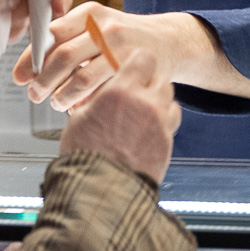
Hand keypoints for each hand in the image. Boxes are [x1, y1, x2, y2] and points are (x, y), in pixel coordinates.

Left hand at [13, 4, 193, 109]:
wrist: (167, 41)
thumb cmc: (122, 37)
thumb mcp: (94, 26)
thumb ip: (64, 40)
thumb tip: (26, 68)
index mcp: (89, 13)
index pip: (51, 34)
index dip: (31, 58)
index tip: (20, 76)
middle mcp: (106, 27)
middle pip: (63, 56)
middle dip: (43, 81)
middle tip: (34, 94)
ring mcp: (123, 49)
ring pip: (82, 78)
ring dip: (62, 96)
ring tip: (55, 103)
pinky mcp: (135, 70)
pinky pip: (102, 91)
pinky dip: (85, 102)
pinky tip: (78, 106)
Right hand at [58, 49, 181, 182]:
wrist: (102, 191)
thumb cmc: (85, 157)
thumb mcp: (79, 118)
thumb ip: (93, 98)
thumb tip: (93, 91)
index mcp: (121, 91)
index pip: (142, 58)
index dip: (137, 61)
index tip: (130, 65)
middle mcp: (146, 104)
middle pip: (160, 78)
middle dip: (148, 82)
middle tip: (134, 91)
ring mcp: (160, 124)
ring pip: (169, 99)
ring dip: (158, 101)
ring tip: (140, 112)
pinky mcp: (167, 143)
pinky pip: (170, 123)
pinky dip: (162, 122)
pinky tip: (146, 130)